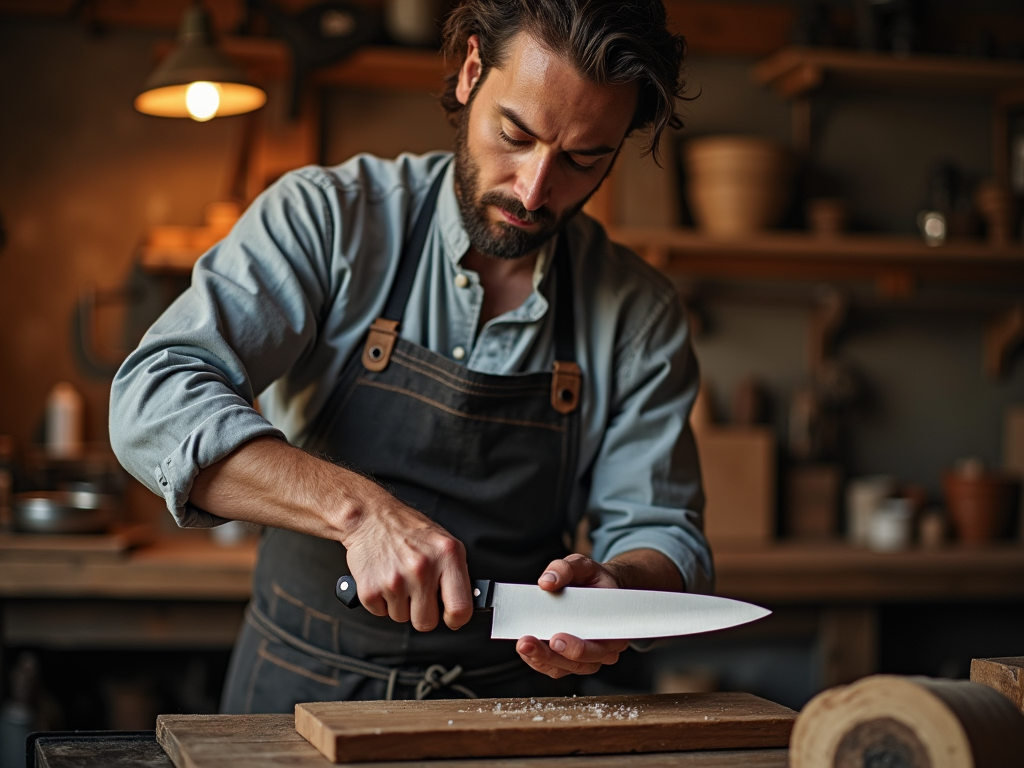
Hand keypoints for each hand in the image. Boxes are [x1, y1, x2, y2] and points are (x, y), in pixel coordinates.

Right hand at [340, 478, 472, 632]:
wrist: (370, 517)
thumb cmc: (407, 530)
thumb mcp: (443, 542)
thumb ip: (455, 572)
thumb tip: (463, 603)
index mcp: (447, 556)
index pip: (460, 608)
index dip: (456, 619)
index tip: (451, 618)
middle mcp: (422, 568)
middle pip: (427, 622)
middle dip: (422, 613)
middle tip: (417, 592)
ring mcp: (395, 580)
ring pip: (402, 618)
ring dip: (400, 604)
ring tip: (399, 578)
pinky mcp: (370, 589)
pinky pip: (380, 613)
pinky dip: (381, 601)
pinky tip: (384, 579)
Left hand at [515, 554, 629, 678]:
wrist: (598, 588)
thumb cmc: (593, 579)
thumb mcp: (583, 565)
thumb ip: (566, 569)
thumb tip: (547, 581)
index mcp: (614, 627)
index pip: (600, 646)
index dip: (578, 648)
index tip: (556, 639)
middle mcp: (605, 647)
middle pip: (580, 662)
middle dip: (551, 655)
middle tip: (528, 643)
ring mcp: (589, 657)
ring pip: (565, 668)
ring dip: (541, 659)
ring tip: (523, 646)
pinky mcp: (572, 659)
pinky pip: (556, 667)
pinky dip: (539, 661)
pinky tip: (527, 650)